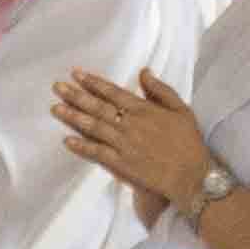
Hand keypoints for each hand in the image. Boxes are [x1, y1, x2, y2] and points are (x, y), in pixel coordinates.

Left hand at [57, 64, 221, 202]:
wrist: (193, 176)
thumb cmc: (189, 142)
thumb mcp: (182, 110)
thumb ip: (161, 90)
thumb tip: (144, 72)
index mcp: (144, 109)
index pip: (113, 92)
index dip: (93, 83)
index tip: (76, 74)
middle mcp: (131, 124)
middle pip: (98, 107)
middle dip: (76, 96)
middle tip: (57, 87)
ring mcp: (124, 145)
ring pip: (94, 127)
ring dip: (73, 117)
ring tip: (56, 109)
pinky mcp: (122, 164)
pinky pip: (97, 153)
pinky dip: (82, 146)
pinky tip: (67, 140)